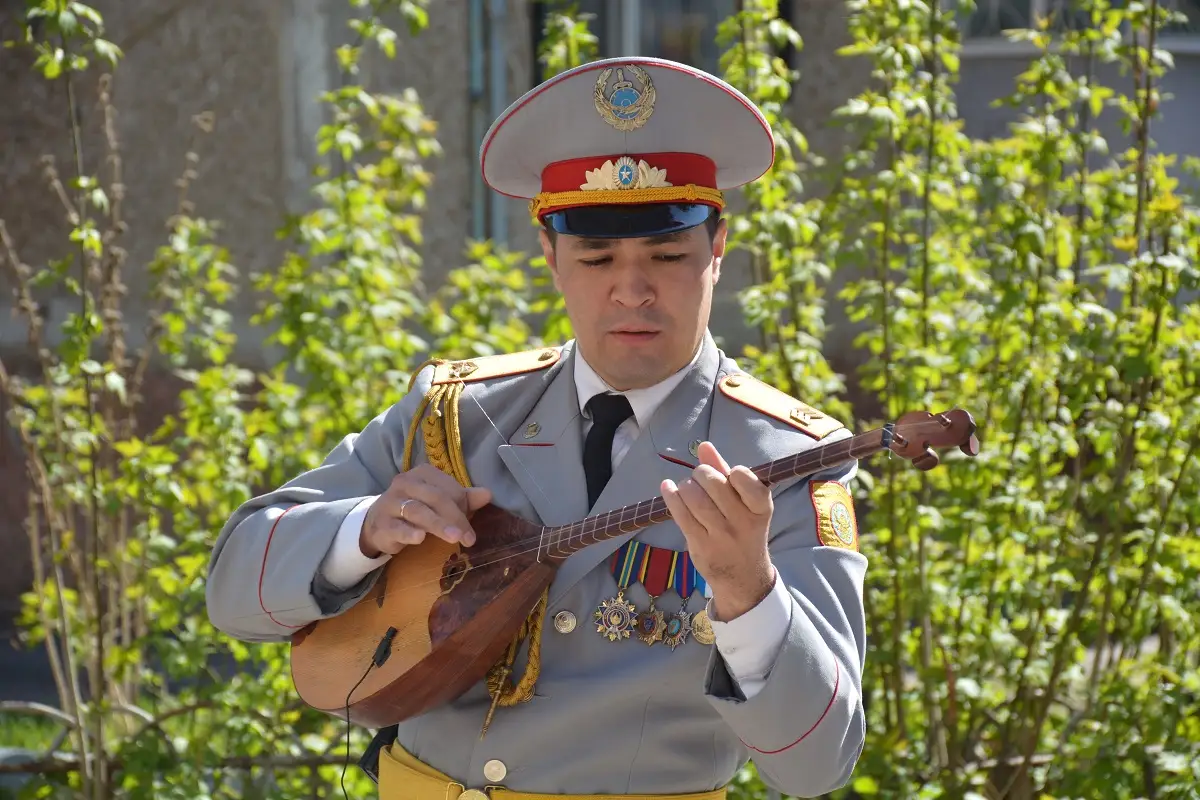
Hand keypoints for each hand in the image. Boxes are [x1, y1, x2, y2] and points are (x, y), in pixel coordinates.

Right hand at [360, 463, 491, 557]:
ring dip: (438, 524)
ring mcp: (391, 502)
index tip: (470, 527)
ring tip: (455, 538)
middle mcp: (405, 483)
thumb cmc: (415, 510)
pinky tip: (420, 538)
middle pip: (436, 498)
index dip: (463, 506)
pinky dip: (409, 532)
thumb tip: (488, 494)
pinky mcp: (382, 523)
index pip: (448, 487)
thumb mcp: (439, 502)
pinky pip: (396, 527)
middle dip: (456, 518)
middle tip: (469, 538)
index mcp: (423, 474)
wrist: (377, 523)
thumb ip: (463, 498)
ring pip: (418, 511)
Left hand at [660, 442, 774, 620]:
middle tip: (700, 476)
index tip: (730, 474)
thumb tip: (703, 446)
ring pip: (695, 499)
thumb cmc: (743, 529)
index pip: (745, 479)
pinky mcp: (700, 545)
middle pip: (714, 484)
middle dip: (702, 473)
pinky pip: (681, 515)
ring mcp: (721, 536)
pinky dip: (671, 496)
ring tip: (688, 486)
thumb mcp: (744, 503)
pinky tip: (668, 488)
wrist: (743, 576)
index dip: (734, 472)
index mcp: (760, 508)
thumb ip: (725, 472)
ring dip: (686, 485)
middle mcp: (743, 522)